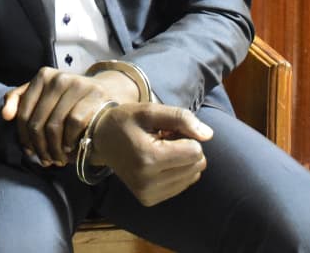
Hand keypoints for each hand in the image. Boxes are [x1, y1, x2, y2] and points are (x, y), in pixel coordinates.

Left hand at [1, 67, 139, 166]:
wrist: (105, 93)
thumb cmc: (67, 100)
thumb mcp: (43, 95)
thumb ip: (20, 100)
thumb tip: (5, 116)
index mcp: (42, 76)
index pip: (23, 114)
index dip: (23, 138)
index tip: (29, 152)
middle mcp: (58, 78)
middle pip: (37, 123)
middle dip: (39, 148)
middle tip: (44, 161)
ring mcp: (76, 85)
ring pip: (54, 126)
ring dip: (53, 149)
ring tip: (56, 160)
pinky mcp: (93, 95)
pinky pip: (73, 125)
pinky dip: (69, 141)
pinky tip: (69, 149)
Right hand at [89, 103, 212, 205]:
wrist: (101, 140)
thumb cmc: (127, 121)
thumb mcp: (151, 111)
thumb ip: (181, 118)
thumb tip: (208, 135)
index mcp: (148, 158)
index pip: (195, 151)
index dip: (187, 135)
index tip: (167, 130)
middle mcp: (148, 182)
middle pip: (196, 165)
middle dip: (186, 148)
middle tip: (163, 139)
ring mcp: (148, 194)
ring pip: (192, 176)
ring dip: (182, 160)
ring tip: (159, 150)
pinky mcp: (149, 200)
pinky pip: (182, 185)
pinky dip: (176, 171)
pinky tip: (158, 162)